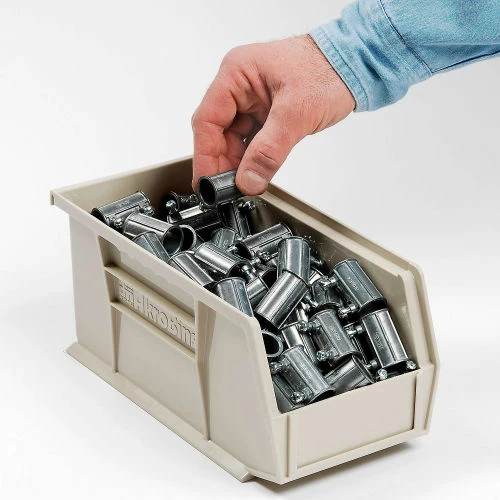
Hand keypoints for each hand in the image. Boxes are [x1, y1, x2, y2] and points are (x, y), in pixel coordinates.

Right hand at [191, 35, 354, 194]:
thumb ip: (269, 151)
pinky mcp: (264, 111)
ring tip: (244, 182)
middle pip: (217, 132)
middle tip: (229, 189)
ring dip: (238, 162)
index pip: (207, 120)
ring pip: (232, 138)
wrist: (354, 65)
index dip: (205, 156)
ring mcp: (250, 99)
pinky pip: (249, 139)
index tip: (206, 183)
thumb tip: (248, 180)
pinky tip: (256, 171)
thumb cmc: (329, 71)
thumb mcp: (296, 113)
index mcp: (236, 73)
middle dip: (222, 162)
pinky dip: (251, 157)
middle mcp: (238, 85)